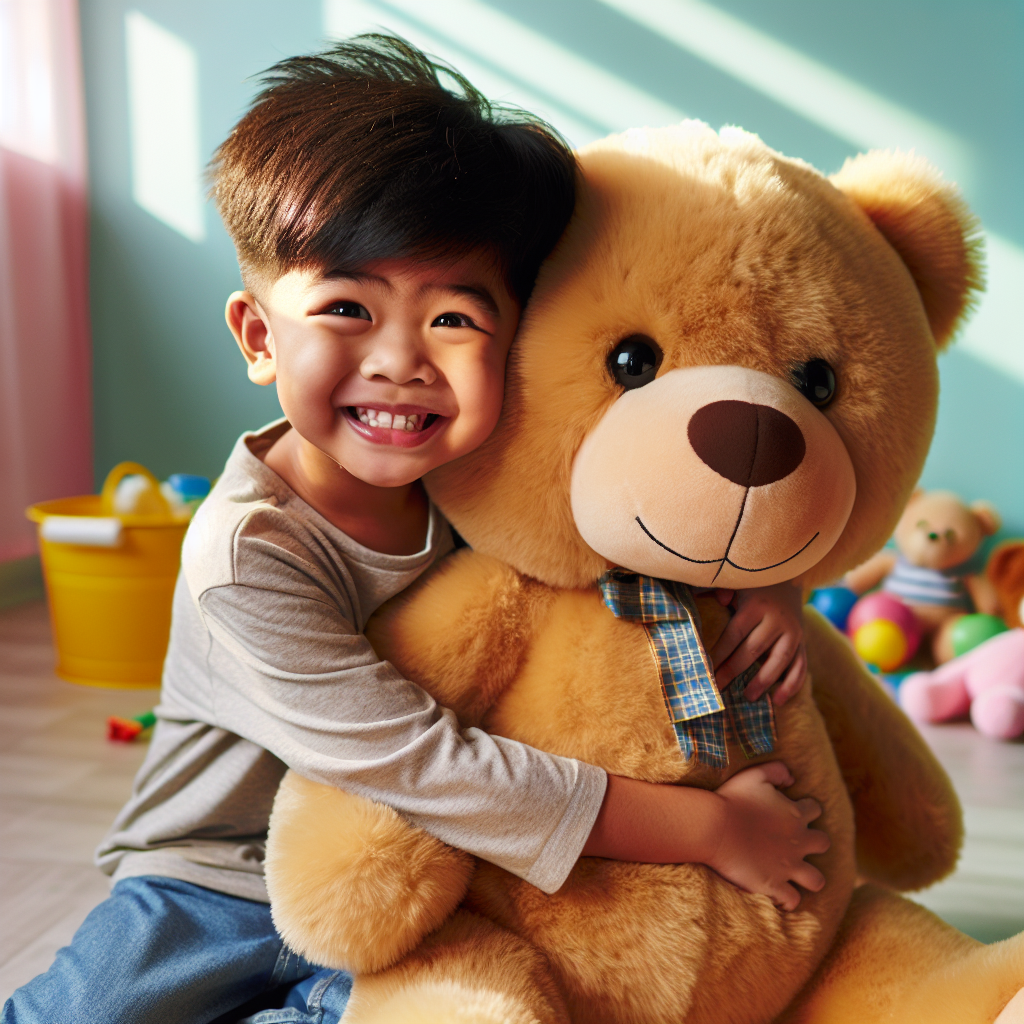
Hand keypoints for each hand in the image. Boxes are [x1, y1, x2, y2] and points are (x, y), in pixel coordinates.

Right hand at [707, 762, 828, 910]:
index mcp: (796, 814)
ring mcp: (789, 866)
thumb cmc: (732, 799)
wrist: (714, 827)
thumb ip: (778, 770)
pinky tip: (777, 895)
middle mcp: (798, 842)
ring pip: (816, 879)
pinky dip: (787, 900)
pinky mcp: (775, 885)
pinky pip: (792, 900)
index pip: (814, 810)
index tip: (791, 812)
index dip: (805, 810)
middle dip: (814, 842)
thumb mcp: (755, 774)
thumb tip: (792, 777)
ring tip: (796, 876)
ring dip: (809, 877)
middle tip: (795, 842)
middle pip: (822, 843)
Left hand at [710, 581, 806, 704]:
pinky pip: (800, 666)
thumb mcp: (737, 582)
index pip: (735, 633)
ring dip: (764, 681)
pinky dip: (791, 684)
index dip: (720, 652)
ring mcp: (794, 632)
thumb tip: (704, 596)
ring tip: (748, 698)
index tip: (706, 669)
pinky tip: (778, 700)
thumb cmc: (753, 584)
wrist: (790, 577)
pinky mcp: (804, 641)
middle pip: (754, 649)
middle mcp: (777, 619)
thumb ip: (720, 589)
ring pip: (780, 660)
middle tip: (718, 688)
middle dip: (734, 670)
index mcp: (756, 605)